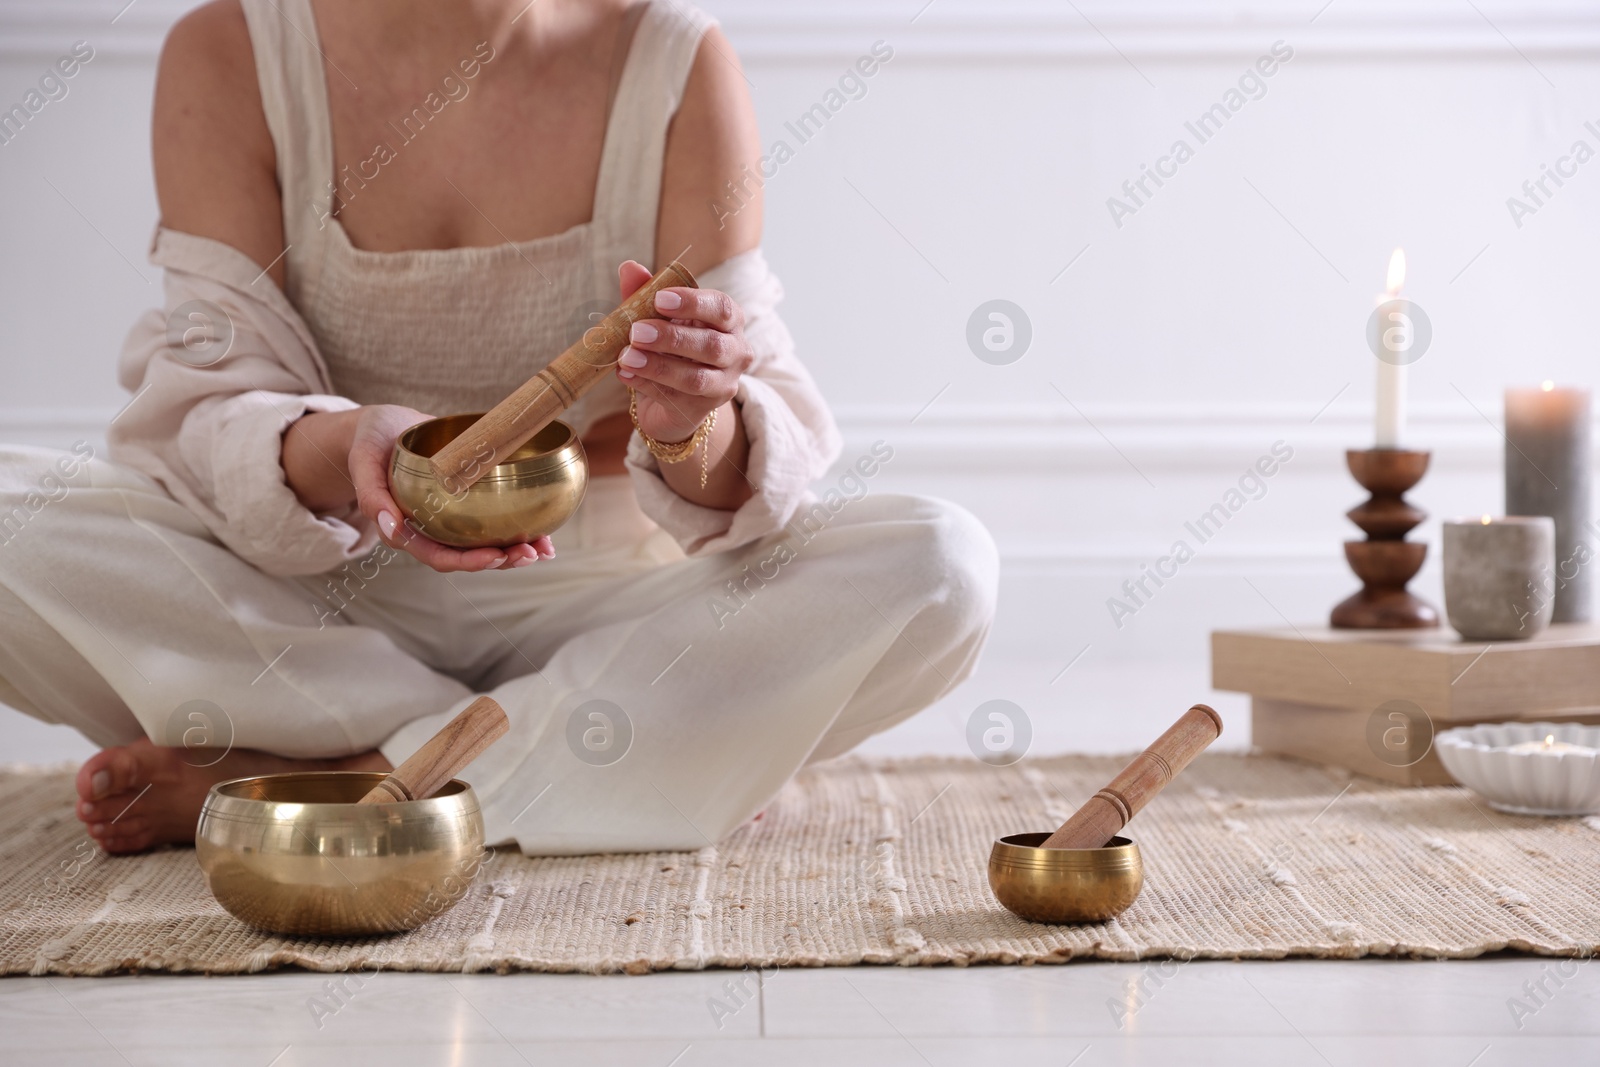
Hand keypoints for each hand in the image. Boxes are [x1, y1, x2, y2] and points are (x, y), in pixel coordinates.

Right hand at [347, 404, 553, 572]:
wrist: (384, 426)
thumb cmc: (370, 442)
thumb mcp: (363, 461)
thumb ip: (371, 495)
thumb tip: (389, 529)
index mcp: (405, 529)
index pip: (438, 555)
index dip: (467, 562)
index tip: (495, 556)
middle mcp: (432, 529)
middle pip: (468, 556)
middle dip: (502, 560)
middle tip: (532, 553)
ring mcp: (451, 519)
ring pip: (485, 544)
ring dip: (516, 550)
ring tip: (544, 549)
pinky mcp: (468, 502)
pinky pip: (494, 521)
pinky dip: (520, 528)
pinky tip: (545, 532)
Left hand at [613, 260, 752, 441]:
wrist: (673, 399)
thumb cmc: (669, 347)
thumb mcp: (656, 318)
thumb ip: (644, 294)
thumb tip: (629, 267)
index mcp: (728, 321)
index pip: (721, 308)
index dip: (693, 303)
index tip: (659, 299)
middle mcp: (736, 352)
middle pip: (711, 345)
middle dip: (672, 337)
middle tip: (636, 331)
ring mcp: (724, 384)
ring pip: (696, 377)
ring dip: (658, 366)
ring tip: (626, 356)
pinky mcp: (704, 410)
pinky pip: (677, 398)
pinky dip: (647, 384)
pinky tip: (624, 374)